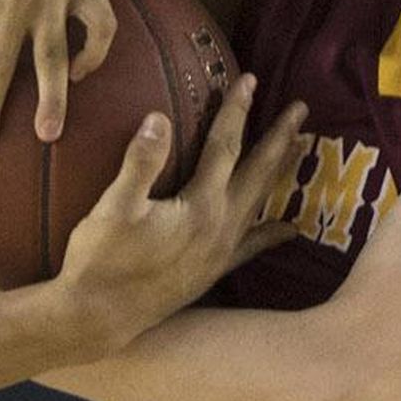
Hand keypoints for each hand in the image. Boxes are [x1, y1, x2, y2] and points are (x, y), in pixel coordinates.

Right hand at [55, 76, 304, 341]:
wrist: (98, 319)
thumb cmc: (100, 262)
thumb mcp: (114, 208)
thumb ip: (140, 162)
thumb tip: (158, 118)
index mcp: (200, 206)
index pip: (225, 147)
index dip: (237, 111)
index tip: (251, 80)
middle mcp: (220, 228)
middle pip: (258, 173)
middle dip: (279, 138)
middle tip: (303, 111)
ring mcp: (219, 253)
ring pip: (260, 204)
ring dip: (280, 175)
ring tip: (301, 150)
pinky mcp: (211, 272)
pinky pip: (251, 246)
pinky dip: (271, 234)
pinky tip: (290, 228)